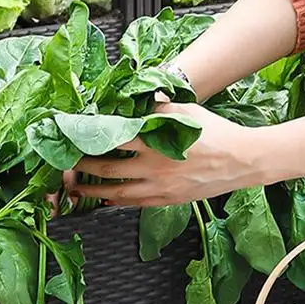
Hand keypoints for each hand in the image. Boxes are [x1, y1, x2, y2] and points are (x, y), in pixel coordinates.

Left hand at [70, 102, 266, 206]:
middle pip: (107, 168)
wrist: (241, 161)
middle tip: (63, 164)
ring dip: (92, 191)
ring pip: (117, 192)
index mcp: (155, 142)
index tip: (71, 134)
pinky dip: (117, 202)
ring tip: (75, 188)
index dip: (88, 137)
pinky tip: (106, 199)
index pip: (112, 139)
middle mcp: (153, 167)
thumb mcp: (187, 112)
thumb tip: (137, 99)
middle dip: (82, 167)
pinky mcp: (168, 200)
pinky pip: (135, 204)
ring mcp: (160, 187)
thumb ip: (159, 107)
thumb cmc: (216, 134)